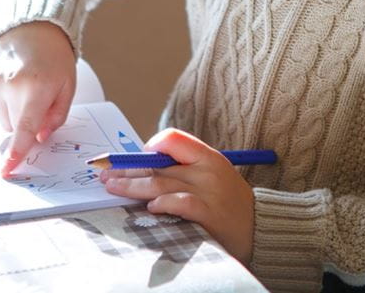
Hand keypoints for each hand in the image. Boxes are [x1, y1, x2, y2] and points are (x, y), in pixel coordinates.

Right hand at [0, 21, 76, 176]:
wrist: (34, 28)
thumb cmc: (54, 59)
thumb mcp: (67, 87)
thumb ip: (56, 117)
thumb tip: (39, 137)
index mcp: (38, 88)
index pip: (25, 128)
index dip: (17, 151)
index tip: (7, 169)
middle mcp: (12, 85)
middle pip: (13, 127)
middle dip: (25, 121)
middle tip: (36, 97)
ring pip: (0, 120)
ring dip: (11, 112)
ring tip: (23, 87)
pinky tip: (8, 84)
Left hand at [99, 128, 254, 264]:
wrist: (259, 226)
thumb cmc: (229, 201)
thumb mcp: (212, 175)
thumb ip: (185, 169)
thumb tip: (145, 167)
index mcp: (207, 156)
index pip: (172, 138)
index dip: (150, 147)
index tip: (136, 160)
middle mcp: (206, 169)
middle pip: (158, 164)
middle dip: (128, 170)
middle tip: (105, 175)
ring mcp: (208, 191)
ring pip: (161, 183)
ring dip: (132, 187)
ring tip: (113, 188)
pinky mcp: (209, 214)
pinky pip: (181, 203)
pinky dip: (163, 204)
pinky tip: (150, 208)